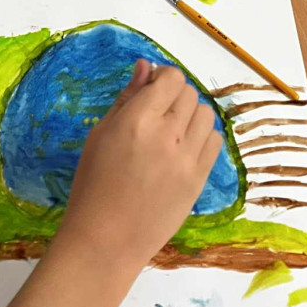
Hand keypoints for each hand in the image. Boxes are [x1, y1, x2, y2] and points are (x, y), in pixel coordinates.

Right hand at [55, 61, 221, 273]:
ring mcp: (187, 159)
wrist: (106, 240)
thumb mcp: (100, 135)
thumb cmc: (93, 185)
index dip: (161, 78)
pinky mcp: (199, 180)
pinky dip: (201, 138)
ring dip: (190, 115)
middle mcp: (167, 135)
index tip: (151, 90)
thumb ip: (127, 98)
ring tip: (172, 132)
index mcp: (138, 120)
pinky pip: (214, 142)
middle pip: (189, 94)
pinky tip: (183, 149)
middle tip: (156, 114)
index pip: (170, 78)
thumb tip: (146, 67)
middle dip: (174, 96)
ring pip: (205, 115)